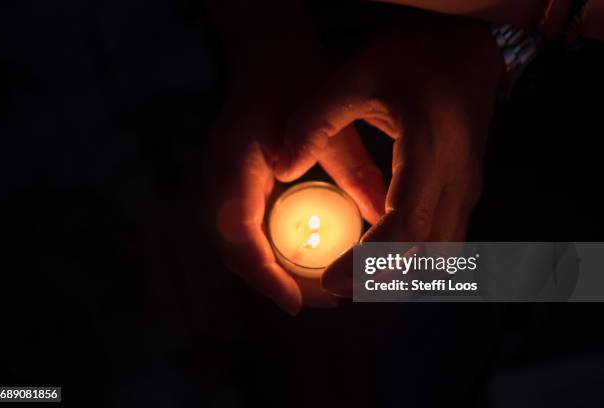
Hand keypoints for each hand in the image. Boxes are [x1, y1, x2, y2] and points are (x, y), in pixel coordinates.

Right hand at [206, 23, 385, 314]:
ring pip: (236, 246)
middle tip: (321, 302)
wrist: (267, 56)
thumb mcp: (332, 127)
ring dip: (271, 272)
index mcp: (235, 165)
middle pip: (234, 252)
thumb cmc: (298, 80)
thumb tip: (386, 221)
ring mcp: (219, 183)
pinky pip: (242, 231)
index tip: (297, 304)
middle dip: (273, 284)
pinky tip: (299, 260)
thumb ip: (355, 173)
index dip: (266, 277)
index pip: (239, 237)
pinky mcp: (230, 185)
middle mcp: (217, 179)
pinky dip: (268, 253)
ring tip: (315, 289)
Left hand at [275, 14, 503, 295]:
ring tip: (357, 278)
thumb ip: (315, 121)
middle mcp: (458, 179)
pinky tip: (382, 255)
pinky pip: (445, 239)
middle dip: (384, 278)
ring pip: (442, 253)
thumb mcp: (358, 78)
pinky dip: (414, 256)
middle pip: (428, 253)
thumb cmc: (416, 57)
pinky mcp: (466, 190)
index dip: (369, 262)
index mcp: (431, 151)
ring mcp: (468, 188)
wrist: (469, 50)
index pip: (405, 225)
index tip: (332, 282)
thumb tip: (281, 168)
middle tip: (338, 287)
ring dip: (402, 272)